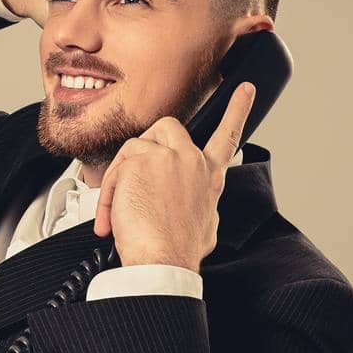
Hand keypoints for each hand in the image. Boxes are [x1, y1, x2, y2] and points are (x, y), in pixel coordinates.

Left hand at [92, 82, 255, 272]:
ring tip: (120, 212)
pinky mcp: (142, 160)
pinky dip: (107, 194)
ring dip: (119, 180)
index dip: (237, 110)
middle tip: (133, 173)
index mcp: (210, 178)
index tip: (244, 90)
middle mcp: (193, 162)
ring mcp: (168, 158)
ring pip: (134, 149)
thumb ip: (197, 203)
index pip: (227, 137)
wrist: (164, 262)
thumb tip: (190, 206)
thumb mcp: (204, 226)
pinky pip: (116, 168)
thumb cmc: (178, 251)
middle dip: (146, 146)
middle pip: (167, 128)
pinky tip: (112, 217)